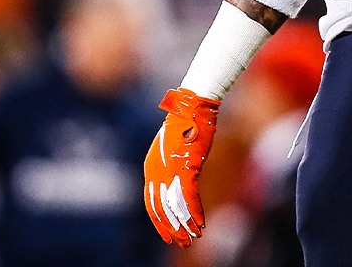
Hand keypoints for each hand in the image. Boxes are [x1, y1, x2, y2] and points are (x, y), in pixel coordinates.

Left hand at [143, 87, 220, 245]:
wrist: (191, 107)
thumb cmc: (183, 124)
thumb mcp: (170, 149)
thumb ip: (170, 167)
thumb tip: (175, 182)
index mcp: (150, 168)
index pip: (151, 203)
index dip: (159, 222)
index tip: (167, 235)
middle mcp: (156, 172)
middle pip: (162, 209)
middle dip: (172, 228)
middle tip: (181, 243)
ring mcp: (170, 171)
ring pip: (176, 207)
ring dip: (185, 224)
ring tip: (192, 238)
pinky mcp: (186, 168)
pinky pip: (189, 198)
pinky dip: (195, 212)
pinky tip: (201, 224)